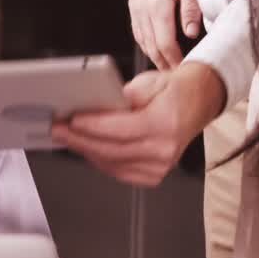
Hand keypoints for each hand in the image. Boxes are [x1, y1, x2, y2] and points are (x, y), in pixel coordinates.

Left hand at [52, 62, 224, 186]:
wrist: (199, 102)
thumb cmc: (175, 90)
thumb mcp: (148, 82)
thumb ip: (122, 97)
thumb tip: (93, 106)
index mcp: (165, 124)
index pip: (121, 129)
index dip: (92, 126)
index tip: (71, 120)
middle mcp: (164, 149)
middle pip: (112, 150)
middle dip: (80, 139)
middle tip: (58, 129)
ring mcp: (160, 166)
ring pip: (112, 163)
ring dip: (86, 150)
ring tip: (67, 137)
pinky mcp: (154, 174)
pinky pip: (119, 171)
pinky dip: (100, 160)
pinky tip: (87, 148)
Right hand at [129, 0, 201, 70]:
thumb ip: (190, 6)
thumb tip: (191, 32)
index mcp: (156, 2)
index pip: (163, 42)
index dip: (173, 60)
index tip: (183, 71)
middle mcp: (141, 6)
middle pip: (150, 45)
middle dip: (163, 62)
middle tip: (177, 76)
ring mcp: (135, 3)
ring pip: (142, 38)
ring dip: (154, 54)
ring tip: (168, 65)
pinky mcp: (134, 0)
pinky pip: (137, 28)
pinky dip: (146, 41)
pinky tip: (155, 46)